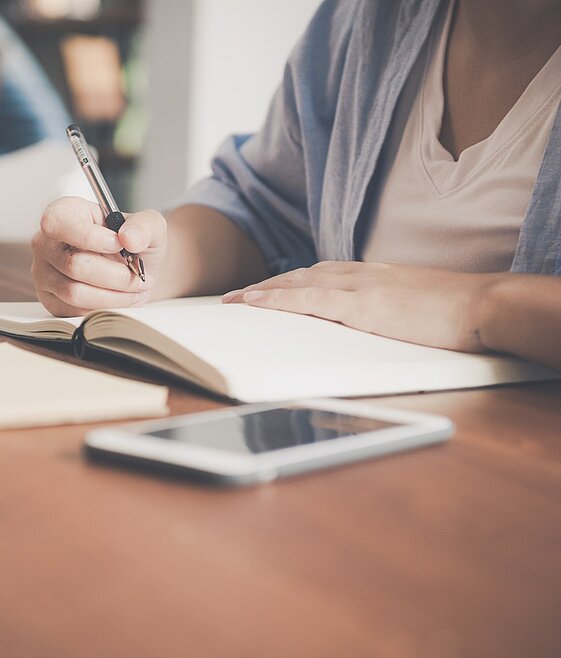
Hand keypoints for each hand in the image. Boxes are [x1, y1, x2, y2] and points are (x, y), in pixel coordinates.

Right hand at [31, 197, 166, 316]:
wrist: (134, 268)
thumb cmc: (133, 243)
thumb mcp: (148, 225)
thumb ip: (144, 225)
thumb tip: (130, 238)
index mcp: (63, 213)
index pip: (57, 223)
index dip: (88, 237)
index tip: (119, 245)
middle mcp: (45, 243)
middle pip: (73, 265)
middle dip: (114, 275)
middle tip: (138, 276)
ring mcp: (44, 274)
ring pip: (75, 293)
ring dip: (113, 295)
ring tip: (134, 289)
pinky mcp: (52, 301)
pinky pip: (75, 311)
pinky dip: (104, 308)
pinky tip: (120, 298)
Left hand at [222, 261, 502, 351]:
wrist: (483, 305)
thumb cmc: (455, 312)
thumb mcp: (412, 307)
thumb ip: (387, 311)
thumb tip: (373, 325)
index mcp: (373, 276)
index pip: (321, 275)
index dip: (291, 283)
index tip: (269, 291)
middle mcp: (360, 274)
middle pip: (302, 275)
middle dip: (268, 286)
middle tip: (237, 296)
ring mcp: (359, 286)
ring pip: (297, 282)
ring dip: (262, 291)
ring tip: (234, 300)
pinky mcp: (360, 304)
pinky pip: (307, 298)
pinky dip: (276, 298)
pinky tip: (253, 301)